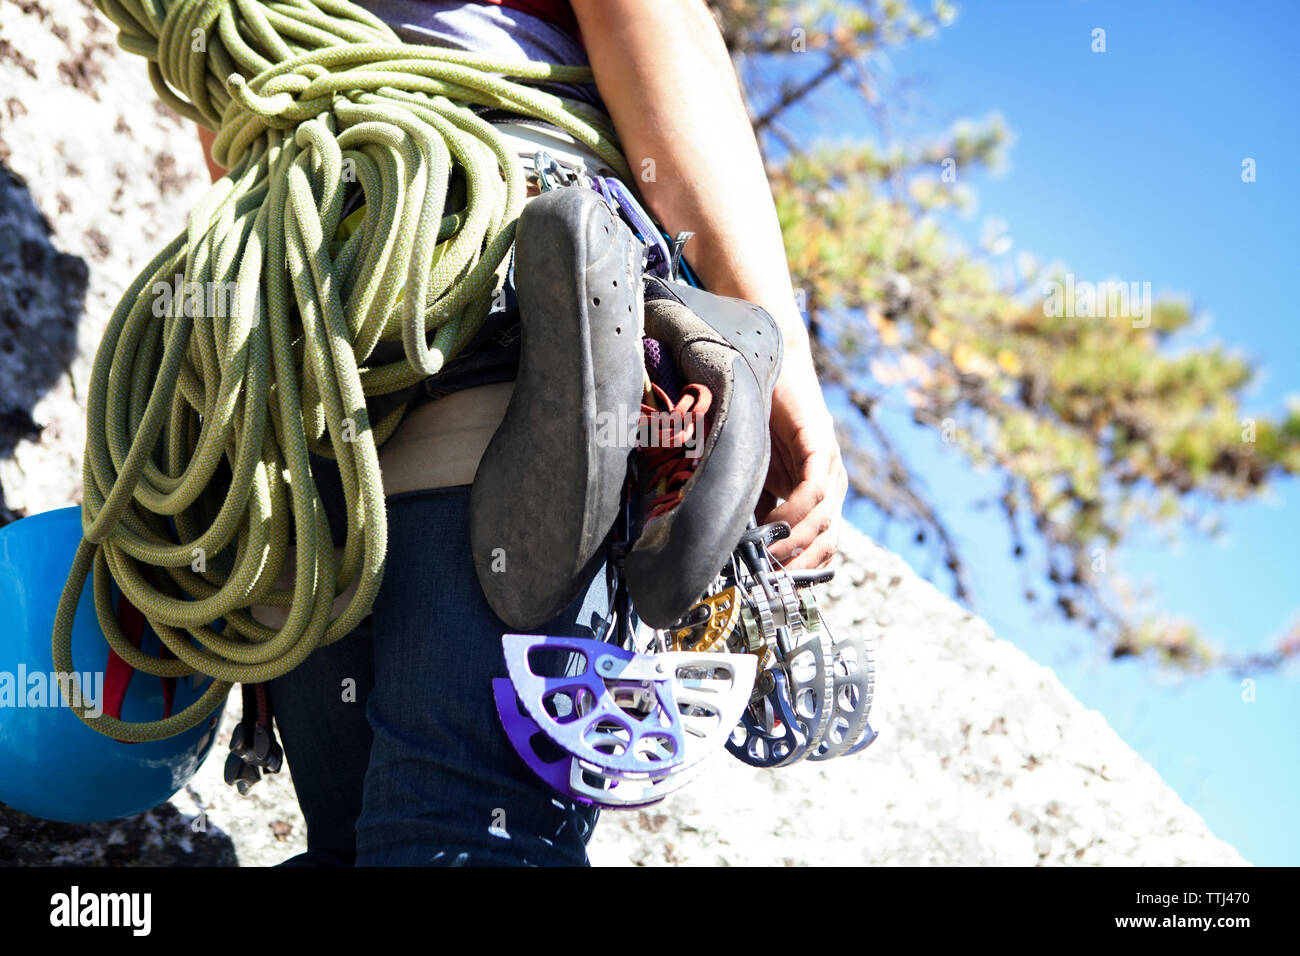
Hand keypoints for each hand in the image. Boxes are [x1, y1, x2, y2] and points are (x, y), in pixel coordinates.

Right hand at [757, 360, 847, 568]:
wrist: (765, 361)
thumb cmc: (757, 416)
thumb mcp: (753, 474)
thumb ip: (753, 506)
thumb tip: (737, 548)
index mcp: (817, 494)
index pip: (820, 546)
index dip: (800, 571)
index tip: (773, 591)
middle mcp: (830, 483)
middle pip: (827, 541)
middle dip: (799, 567)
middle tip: (769, 585)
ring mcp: (830, 466)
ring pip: (823, 521)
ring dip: (794, 546)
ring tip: (767, 561)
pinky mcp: (821, 446)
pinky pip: (813, 491)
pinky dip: (794, 514)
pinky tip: (773, 525)